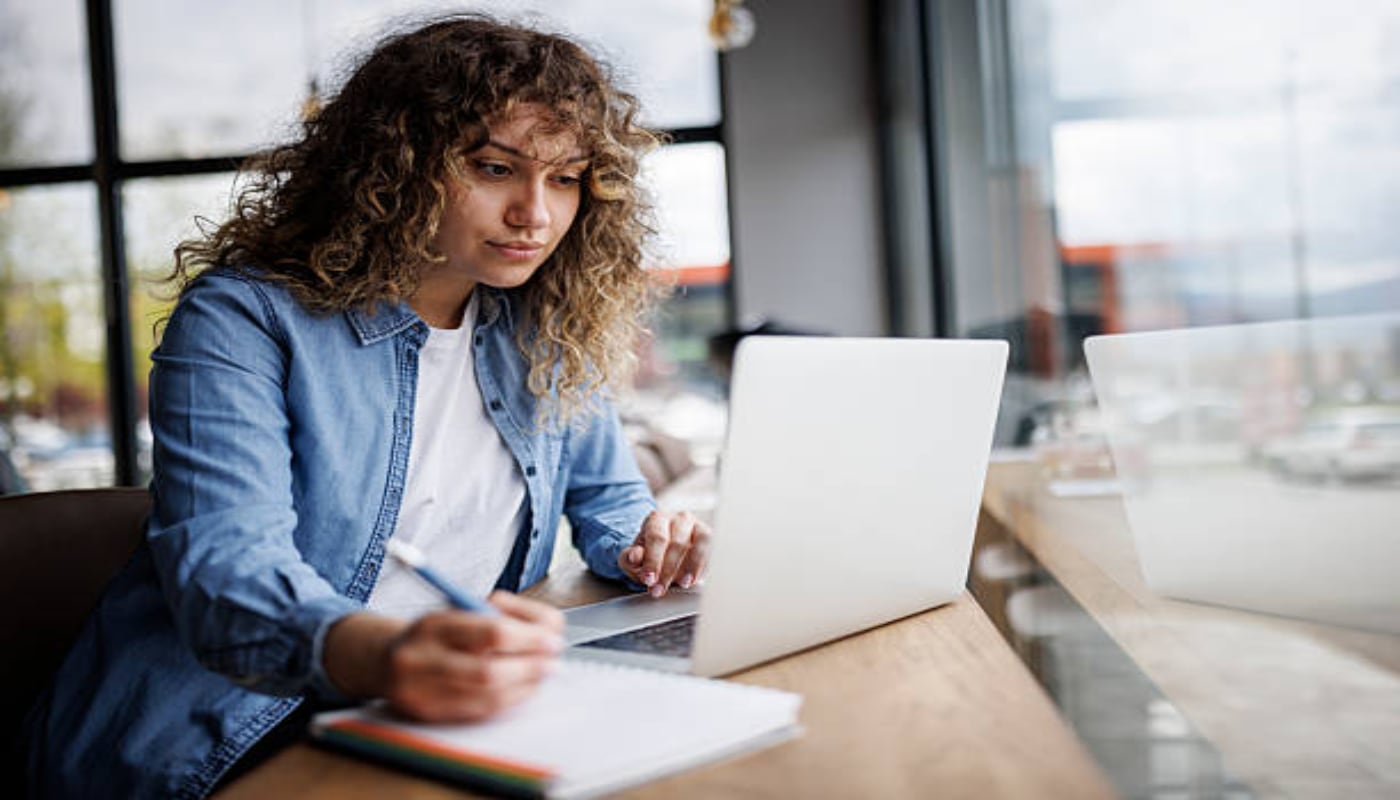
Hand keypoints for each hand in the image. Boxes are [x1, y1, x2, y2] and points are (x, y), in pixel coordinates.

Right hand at [323, 592, 563, 722]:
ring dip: (525, 688)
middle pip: (490, 672)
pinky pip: (477, 713)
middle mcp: (420, 658)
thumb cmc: (436, 633)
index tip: (552, 640)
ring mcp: (419, 691)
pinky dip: (508, 702)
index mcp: (434, 624)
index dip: (529, 639)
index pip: (492, 632)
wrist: (384, 660)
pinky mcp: (426, 715)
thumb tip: (547, 634)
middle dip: (530, 668)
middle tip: (552, 663)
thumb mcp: (460, 609)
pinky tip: (521, 690)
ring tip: (541, 676)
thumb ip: (502, 616)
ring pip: (487, 698)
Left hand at [617, 510, 711, 597]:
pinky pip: (711, 548)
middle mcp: (679, 518)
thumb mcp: (634, 557)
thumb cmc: (650, 553)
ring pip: (698, 543)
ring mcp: (697, 525)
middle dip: (668, 570)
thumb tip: (634, 556)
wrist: (666, 551)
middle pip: (677, 542)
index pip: (656, 537)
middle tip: (659, 589)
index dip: (653, 560)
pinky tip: (694, 579)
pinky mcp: (710, 537)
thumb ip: (629, 557)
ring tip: (682, 584)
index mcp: (657, 518)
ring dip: (691, 566)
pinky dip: (703, 565)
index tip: (649, 579)